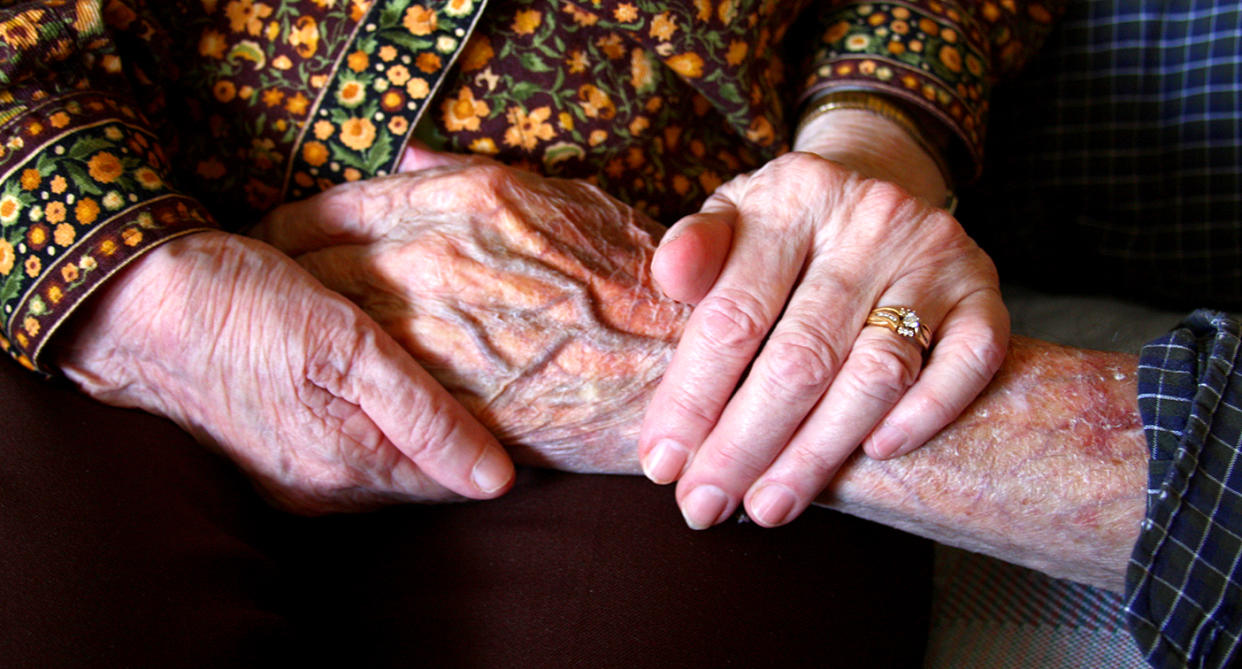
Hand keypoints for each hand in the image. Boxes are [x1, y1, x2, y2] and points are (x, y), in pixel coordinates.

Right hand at [54, 230, 513, 512]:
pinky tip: (393, 388)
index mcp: (349, 466)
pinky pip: (351, 453)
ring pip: (388, 465)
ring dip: (424, 433)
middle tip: (509, 387)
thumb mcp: (347, 347)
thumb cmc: (247, 306)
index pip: (455, 480)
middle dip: (464, 440)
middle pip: (423, 478)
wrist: (138, 303)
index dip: (502, 447)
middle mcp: (322, 489)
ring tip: (462, 385)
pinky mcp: (271, 456)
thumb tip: (497, 482)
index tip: (535, 404)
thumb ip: (424, 417)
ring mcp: (292, 478)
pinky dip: (381, 426)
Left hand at [250, 148, 688, 473]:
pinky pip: (360, 385)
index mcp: (463, 198)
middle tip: (272, 303)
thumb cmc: (631, 281)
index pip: (332, 207)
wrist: (678, 366)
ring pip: (326, 326)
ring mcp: (435, 330)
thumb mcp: (562, 201)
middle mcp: (435, 257)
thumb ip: (474, 178)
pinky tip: (334, 389)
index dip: (293, 231)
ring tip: (289, 347)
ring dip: (300, 335)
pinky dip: (337, 384)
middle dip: (283, 284)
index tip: (280, 249)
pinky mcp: (444, 396)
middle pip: (312, 266)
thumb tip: (410, 156)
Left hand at [640, 126, 1007, 528]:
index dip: (693, 397)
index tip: (663, 463)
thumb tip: (669, 274)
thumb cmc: (785, 228)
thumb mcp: (731, 218)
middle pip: (801, 356)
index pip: (734, 315)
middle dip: (745, 444)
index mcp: (793, 198)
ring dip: (818, 452)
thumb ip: (695, 250)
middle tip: (707, 505)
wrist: (878, 186)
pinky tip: (875, 456)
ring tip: (769, 505)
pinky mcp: (984, 293)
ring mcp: (935, 256)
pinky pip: (967, 365)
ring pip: (877, 374)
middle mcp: (871, 220)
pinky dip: (923, 415)